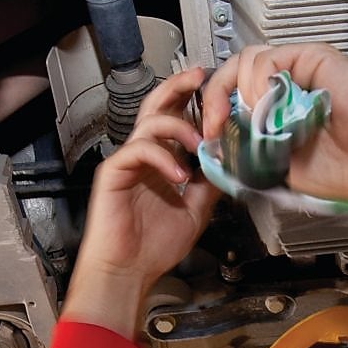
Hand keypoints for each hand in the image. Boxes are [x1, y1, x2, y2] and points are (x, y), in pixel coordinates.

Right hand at [63, 66, 218, 337]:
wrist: (128, 272)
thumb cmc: (154, 246)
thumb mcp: (196, 210)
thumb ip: (210, 184)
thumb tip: (233, 163)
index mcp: (162, 161)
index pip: (176, 119)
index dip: (193, 102)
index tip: (217, 91)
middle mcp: (144, 156)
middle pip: (157, 107)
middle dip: (179, 87)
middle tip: (201, 75)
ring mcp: (128, 162)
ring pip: (150, 123)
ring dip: (178, 126)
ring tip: (199, 143)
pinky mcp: (114, 173)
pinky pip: (138, 150)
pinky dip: (162, 157)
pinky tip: (179, 175)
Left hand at [200, 42, 347, 229]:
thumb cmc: (342, 169)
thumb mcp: (279, 164)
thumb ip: (251, 147)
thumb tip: (217, 142)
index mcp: (280, 107)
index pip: (236, 94)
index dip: (217, 109)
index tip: (212, 135)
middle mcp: (289, 83)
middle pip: (235, 71)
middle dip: (215, 96)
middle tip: (215, 124)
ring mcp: (300, 68)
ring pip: (247, 61)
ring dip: (240, 92)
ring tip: (252, 120)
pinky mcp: (312, 57)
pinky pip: (268, 58)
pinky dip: (259, 81)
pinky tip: (268, 105)